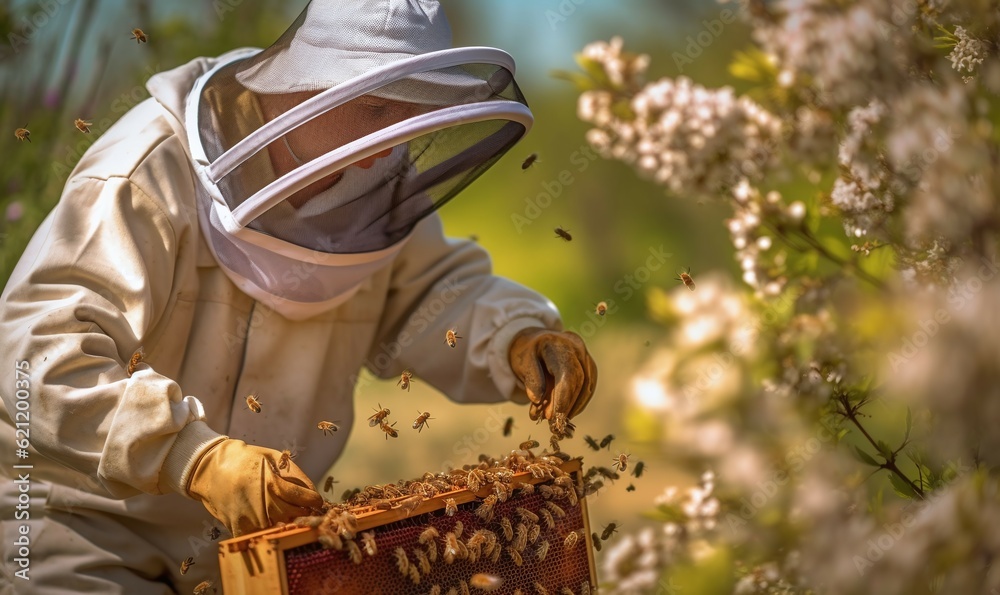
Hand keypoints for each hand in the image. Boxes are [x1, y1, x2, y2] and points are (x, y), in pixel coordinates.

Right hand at [186, 439, 323, 536]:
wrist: (210, 468)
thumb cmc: (245, 460)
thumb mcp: (272, 457)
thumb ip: (294, 474)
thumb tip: (312, 492)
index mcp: (271, 482)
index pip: (302, 498)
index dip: (313, 500)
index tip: (316, 501)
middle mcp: (261, 502)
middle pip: (293, 516)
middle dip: (303, 513)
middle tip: (305, 510)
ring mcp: (248, 517)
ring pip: (278, 529)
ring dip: (287, 524)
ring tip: (289, 516)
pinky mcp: (237, 527)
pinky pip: (259, 537)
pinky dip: (268, 533)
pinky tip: (271, 523)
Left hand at [508, 327, 596, 432]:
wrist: (535, 341)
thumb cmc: (527, 353)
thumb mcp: (521, 364)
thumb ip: (531, 380)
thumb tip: (538, 400)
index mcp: (557, 344)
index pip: (567, 374)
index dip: (563, 399)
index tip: (554, 418)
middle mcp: (576, 346)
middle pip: (579, 381)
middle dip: (567, 406)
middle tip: (553, 425)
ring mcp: (585, 355)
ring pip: (587, 386)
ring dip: (573, 407)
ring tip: (558, 421)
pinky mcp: (590, 365)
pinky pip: (589, 387)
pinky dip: (578, 402)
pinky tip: (566, 413)